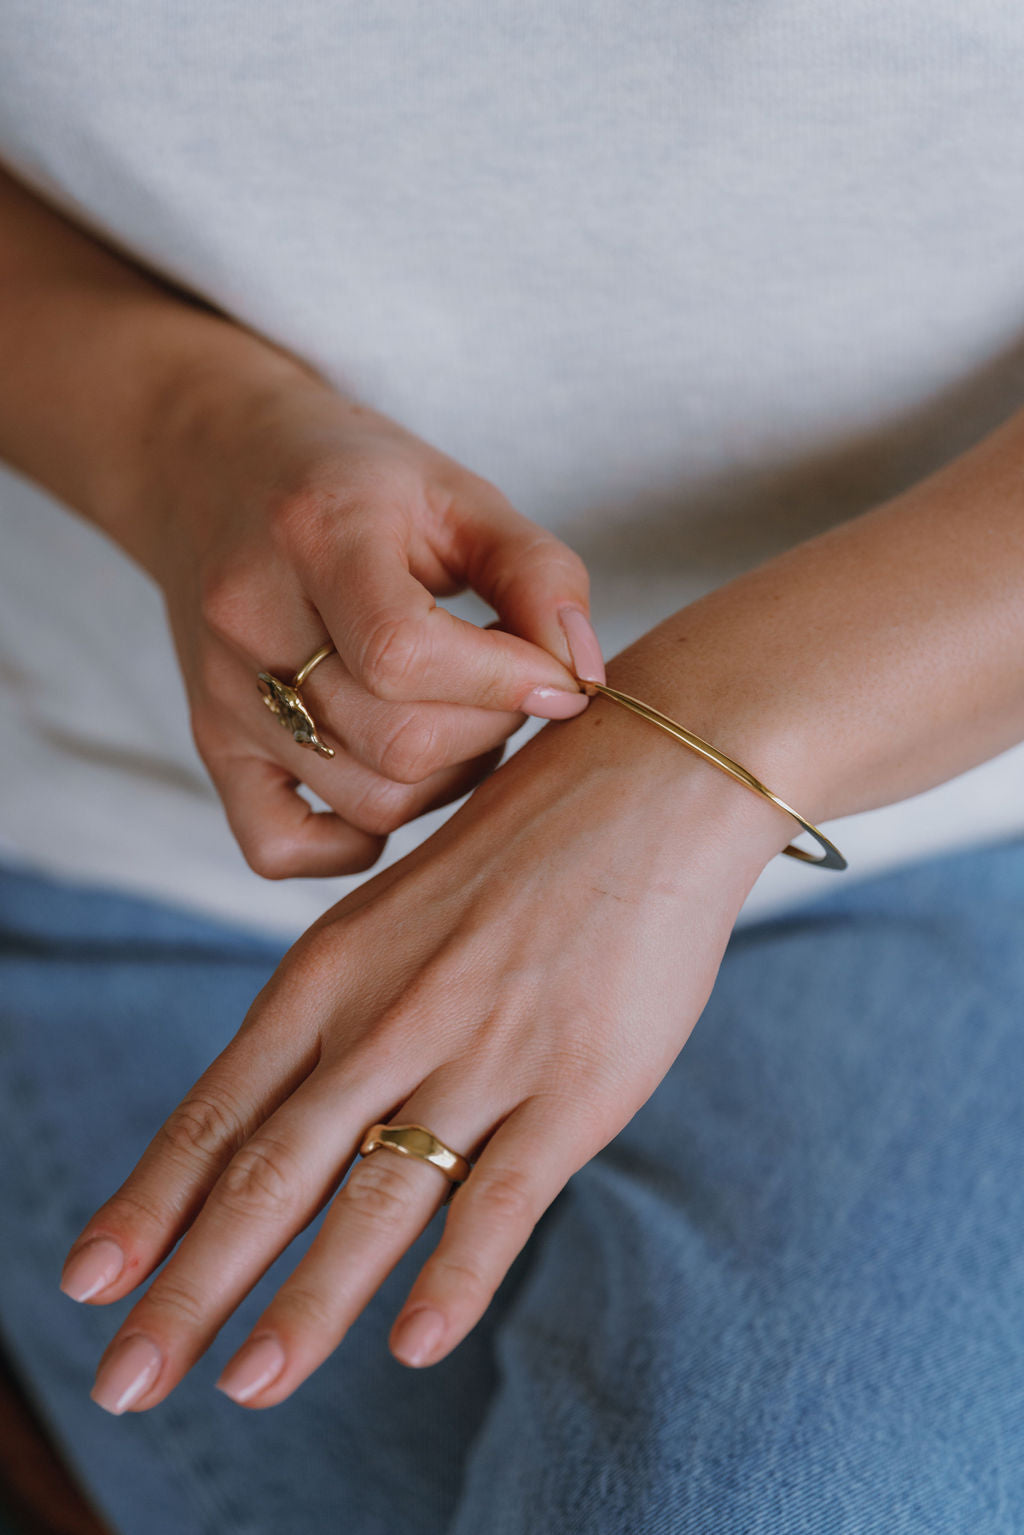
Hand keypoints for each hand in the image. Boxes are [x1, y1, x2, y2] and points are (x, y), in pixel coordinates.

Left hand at [59, 685, 792, 1412]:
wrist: (645, 787)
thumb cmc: (514, 853)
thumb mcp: (391, 918)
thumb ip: (337, 1017)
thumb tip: (276, 1116)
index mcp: (329, 973)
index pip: (216, 1111)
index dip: (146, 1205)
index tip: (86, 1282)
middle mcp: (386, 1020)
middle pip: (268, 1174)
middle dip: (190, 1288)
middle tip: (125, 1382)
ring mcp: (480, 1055)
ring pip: (373, 1202)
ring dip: (304, 1306)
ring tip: (248, 1385)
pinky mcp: (575, 1087)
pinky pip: (504, 1201)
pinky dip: (454, 1281)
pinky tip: (411, 1347)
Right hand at [146, 363, 604, 878]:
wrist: (216, 467)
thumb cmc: (356, 482)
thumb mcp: (459, 492)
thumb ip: (538, 574)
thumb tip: (582, 676)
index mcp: (316, 534)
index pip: (406, 653)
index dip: (506, 683)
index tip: (560, 678)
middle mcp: (250, 621)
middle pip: (398, 742)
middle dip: (490, 728)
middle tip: (507, 684)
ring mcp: (222, 695)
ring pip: (367, 800)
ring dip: (447, 778)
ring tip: (458, 712)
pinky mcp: (210, 744)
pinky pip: (282, 849)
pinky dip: (354, 841)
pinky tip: (390, 775)